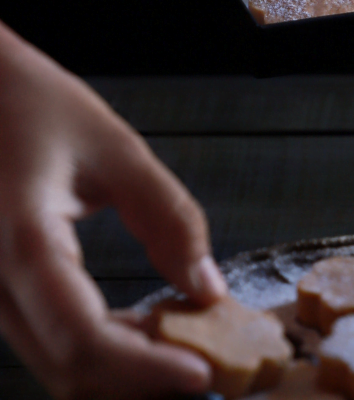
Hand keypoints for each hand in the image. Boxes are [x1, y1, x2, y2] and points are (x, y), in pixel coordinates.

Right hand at [0, 21, 226, 398]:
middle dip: (140, 382)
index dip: (144, 369)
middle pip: (68, 368)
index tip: (201, 374)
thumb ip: (168, 218)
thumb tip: (208, 287)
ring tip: (183, 346)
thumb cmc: (30, 105)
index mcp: (22, 241)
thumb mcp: (116, 149)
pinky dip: (99, 350)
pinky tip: (141, 328)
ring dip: (122, 370)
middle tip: (207, 366)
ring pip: (55, 364)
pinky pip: (46, 341)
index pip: (83, 337)